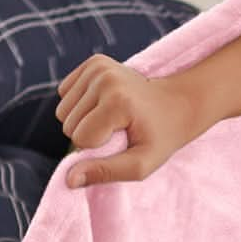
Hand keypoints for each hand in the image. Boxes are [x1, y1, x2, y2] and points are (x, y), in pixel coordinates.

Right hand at [53, 52, 204, 189]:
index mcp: (118, 101)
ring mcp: (98, 67)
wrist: (178, 103)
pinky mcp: (93, 62)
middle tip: (118, 129)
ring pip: (62, 110)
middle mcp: (105, 78)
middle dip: (89, 134)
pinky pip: (64, 92)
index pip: (80, 139)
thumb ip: (106, 173)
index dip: (98, 148)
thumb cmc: (160, 138)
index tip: (122, 140)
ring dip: (82, 120)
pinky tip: (103, 104)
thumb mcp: (141, 164)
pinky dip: (80, 103)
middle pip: (69, 124)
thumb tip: (69, 180)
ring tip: (112, 117)